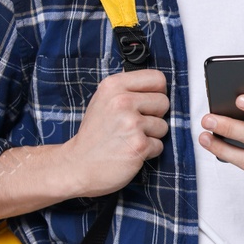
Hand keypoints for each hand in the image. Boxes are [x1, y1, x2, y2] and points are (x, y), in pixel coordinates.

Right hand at [62, 69, 169, 197]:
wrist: (79, 165)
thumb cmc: (95, 133)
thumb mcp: (104, 100)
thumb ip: (127, 89)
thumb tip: (156, 82)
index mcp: (113, 85)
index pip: (157, 78)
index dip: (157, 92)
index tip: (145, 103)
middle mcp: (122, 101)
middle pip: (164, 102)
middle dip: (155, 116)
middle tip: (133, 125)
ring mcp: (131, 124)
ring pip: (164, 126)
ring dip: (151, 136)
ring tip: (128, 139)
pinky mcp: (139, 145)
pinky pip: (159, 145)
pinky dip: (148, 152)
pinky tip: (129, 151)